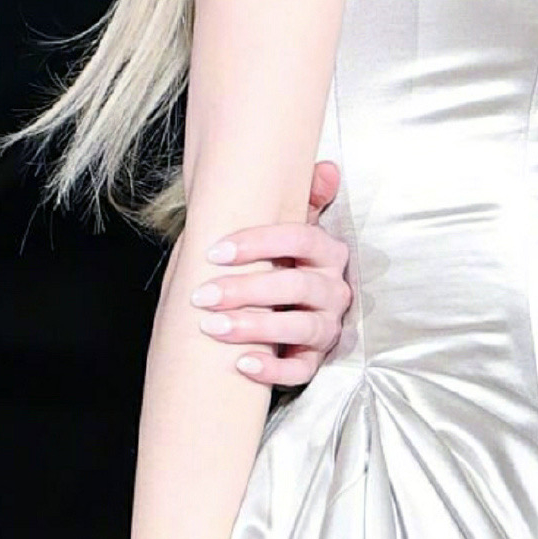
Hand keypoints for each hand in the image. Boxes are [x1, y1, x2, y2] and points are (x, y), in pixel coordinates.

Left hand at [189, 155, 353, 387]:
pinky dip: (273, 370)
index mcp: (328, 252)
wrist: (272, 312)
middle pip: (298, 285)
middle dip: (247, 289)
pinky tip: (242, 365)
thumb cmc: (276, 264)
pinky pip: (302, 369)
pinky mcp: (316, 359)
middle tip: (202, 296)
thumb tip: (328, 168)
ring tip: (213, 328)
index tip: (214, 252)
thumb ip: (302, 199)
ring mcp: (328, 326)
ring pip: (301, 328)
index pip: (303, 238)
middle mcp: (335, 289)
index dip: (259, 243)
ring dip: (255, 327)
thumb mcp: (286, 231)